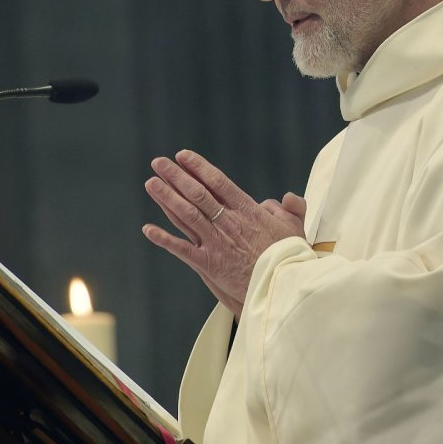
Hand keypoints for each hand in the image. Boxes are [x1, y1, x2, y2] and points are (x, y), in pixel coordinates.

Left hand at [142, 149, 306, 316]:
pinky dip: (164, 239)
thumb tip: (286, 197)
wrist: (282, 287)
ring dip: (166, 198)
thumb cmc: (289, 258)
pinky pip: (181, 249)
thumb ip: (291, 208)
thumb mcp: (295, 228)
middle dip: (176, 176)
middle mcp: (228, 223)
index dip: (198, 167)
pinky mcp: (208, 264)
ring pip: (186, 215)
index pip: (218, 182)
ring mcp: (216, 243)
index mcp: (247, 211)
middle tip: (158, 162)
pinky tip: (147, 229)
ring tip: (151, 182)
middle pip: (197, 194)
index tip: (182, 155)